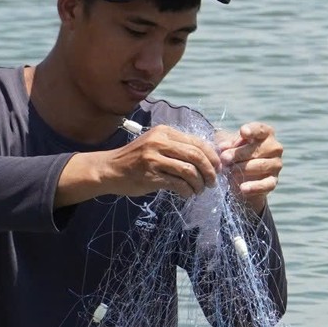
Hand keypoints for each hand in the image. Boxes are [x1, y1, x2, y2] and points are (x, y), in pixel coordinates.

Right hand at [79, 125, 220, 200]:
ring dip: (199, 183)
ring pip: (189, 171)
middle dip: (209, 171)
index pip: (197, 142)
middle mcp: (160, 142)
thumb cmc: (136, 159)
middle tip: (212, 182)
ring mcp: (154, 158)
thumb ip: (177, 147)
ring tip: (199, 190)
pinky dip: (187, 191)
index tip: (217, 168)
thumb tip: (207, 157)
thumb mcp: (156, 144)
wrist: (110, 169)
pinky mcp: (150, 175)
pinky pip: (177, 184)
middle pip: (196, 156)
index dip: (212, 157)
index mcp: (165, 132)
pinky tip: (187, 194)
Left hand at [215, 122, 282, 209]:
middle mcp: (274, 148)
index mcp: (265, 134)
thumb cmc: (235, 153)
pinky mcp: (273, 181)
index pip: (260, 129)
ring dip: (243, 169)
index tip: (243, 132)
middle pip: (258, 149)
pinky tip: (243, 188)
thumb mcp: (229, 144)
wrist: (241, 176)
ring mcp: (276, 165)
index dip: (252, 130)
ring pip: (261, 166)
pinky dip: (254, 187)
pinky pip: (266, 184)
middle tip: (224, 158)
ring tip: (230, 172)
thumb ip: (226, 143)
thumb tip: (224, 148)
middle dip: (239, 154)